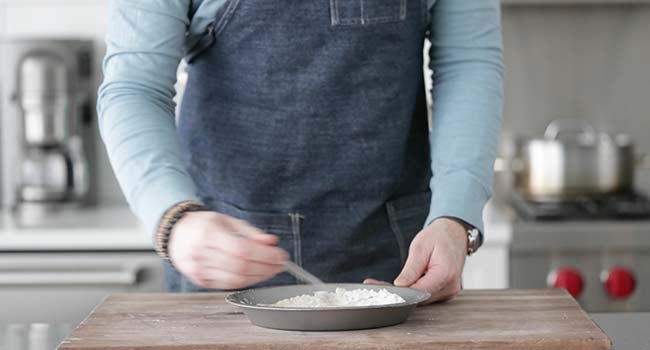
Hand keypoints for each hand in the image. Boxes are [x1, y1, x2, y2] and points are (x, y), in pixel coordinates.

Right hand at [168, 211, 288, 289]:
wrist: (175, 234)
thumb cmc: (203, 225)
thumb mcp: (227, 221)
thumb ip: (251, 233)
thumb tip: (272, 242)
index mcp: (208, 233)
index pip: (241, 249)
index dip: (265, 255)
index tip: (282, 256)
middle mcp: (201, 254)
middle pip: (240, 267)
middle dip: (266, 267)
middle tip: (281, 264)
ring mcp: (199, 270)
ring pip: (235, 280)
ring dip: (259, 277)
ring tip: (272, 270)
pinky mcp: (200, 281)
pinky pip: (228, 285)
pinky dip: (246, 281)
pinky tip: (256, 275)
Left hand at [365, 218, 466, 303]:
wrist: (454, 234)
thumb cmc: (439, 237)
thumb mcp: (420, 247)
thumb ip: (411, 268)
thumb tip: (400, 285)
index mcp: (445, 274)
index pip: (419, 291)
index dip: (401, 292)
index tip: (384, 289)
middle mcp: (450, 287)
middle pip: (419, 297)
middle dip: (398, 292)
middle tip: (375, 285)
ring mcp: (449, 291)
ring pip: (421, 298)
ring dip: (405, 292)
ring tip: (385, 283)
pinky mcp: (445, 292)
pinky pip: (426, 295)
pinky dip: (413, 290)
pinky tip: (402, 283)